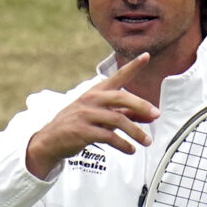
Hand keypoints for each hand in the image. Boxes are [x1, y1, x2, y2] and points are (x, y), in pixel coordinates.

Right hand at [25, 54, 157, 179]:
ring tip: (147, 141)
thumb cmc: (78, 125)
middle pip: (121, 97)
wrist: (50, 140)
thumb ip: (124, 113)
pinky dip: (123, 144)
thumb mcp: (100, 115)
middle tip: (156, 114)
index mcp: (96, 92)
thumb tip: (148, 115)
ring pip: (118, 119)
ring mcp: (86, 114)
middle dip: (141, 105)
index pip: (117, 76)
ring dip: (135, 132)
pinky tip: (131, 150)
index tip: (146, 56)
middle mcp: (92, 99)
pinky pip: (109, 137)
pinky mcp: (83, 131)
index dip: (132, 66)